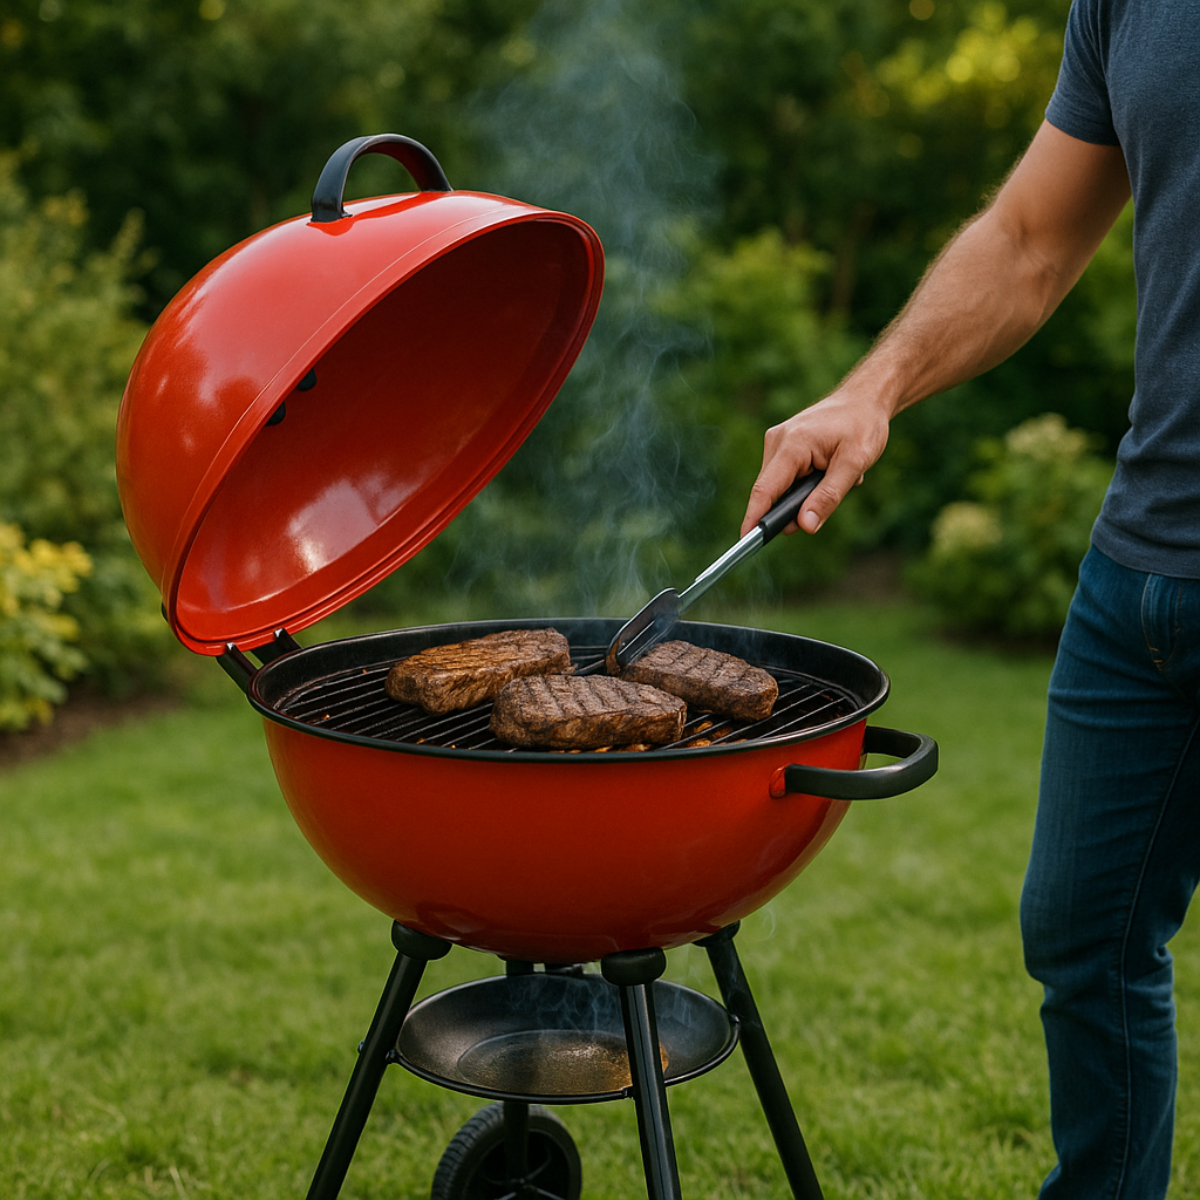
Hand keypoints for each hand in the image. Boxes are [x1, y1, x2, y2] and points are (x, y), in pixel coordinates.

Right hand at [740, 387, 891, 536]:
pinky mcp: (782, 446)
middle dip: (797, 506)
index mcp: (792, 444)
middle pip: (773, 491)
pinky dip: (807, 482)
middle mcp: (777, 442)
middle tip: (831, 499)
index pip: (765, 489)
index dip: (754, 517)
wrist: (864, 398)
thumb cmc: (863, 425)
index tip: (746, 541)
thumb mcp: (854, 464)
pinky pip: (787, 477)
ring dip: (807, 492)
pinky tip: (828, 470)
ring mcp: (777, 443)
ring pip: (781, 486)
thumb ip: (829, 496)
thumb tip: (804, 526)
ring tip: (836, 475)